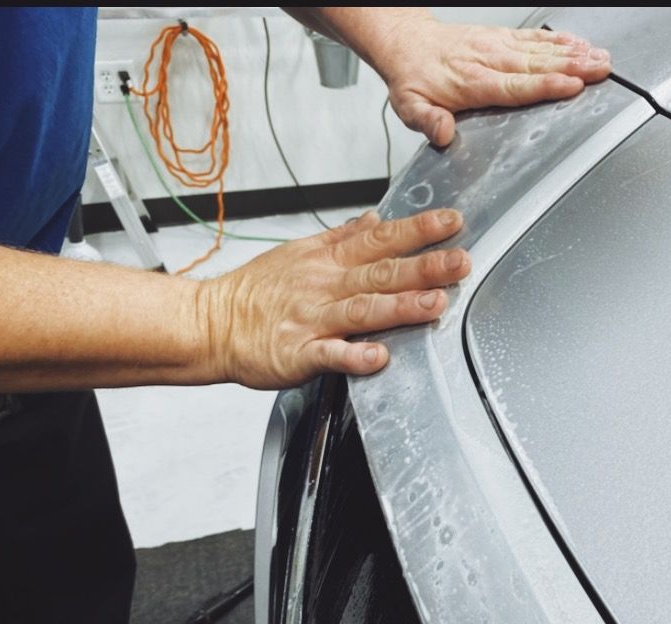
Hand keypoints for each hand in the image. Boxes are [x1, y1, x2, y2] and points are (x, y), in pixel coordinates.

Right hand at [198, 209, 468, 388]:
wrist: (211, 324)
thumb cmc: (255, 292)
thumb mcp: (299, 251)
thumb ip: (341, 237)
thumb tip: (374, 220)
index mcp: (327, 260)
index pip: (380, 239)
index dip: (417, 230)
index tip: (451, 222)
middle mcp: (325, 286)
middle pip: (380, 272)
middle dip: (423, 267)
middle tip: (459, 263)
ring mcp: (312, 320)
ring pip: (362, 310)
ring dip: (399, 307)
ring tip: (433, 305)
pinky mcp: (298, 353)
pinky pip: (329, 354)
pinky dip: (354, 356)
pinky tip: (378, 357)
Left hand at [376, 15, 611, 145]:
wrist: (407, 43)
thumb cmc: (413, 78)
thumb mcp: (410, 106)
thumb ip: (427, 121)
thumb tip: (443, 134)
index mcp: (472, 82)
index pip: (515, 86)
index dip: (545, 86)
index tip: (571, 85)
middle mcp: (489, 59)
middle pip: (537, 65)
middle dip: (572, 67)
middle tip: (601, 70)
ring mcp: (497, 45)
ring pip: (540, 50)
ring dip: (572, 54)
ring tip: (600, 59)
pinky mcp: (501, 37)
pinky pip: (533, 38)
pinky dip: (558, 40)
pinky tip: (578, 44)